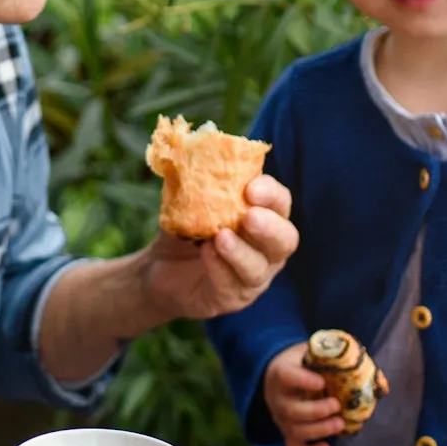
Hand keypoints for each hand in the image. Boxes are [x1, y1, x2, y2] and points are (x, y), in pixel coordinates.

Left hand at [139, 176, 299, 323]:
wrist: (161, 267)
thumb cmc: (185, 227)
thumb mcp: (187, 199)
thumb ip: (194, 176)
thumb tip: (187, 147)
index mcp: (265, 217)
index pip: (280, 203)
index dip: (271, 194)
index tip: (252, 186)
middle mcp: (268, 249)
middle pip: (285, 240)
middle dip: (270, 227)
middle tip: (249, 215)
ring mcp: (254, 277)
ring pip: (260, 267)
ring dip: (242, 251)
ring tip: (220, 236)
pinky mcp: (232, 298)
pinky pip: (233, 286)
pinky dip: (220, 268)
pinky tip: (206, 253)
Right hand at [262, 341, 343, 445]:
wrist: (279, 377)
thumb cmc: (303, 364)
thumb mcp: (314, 353)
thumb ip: (338, 358)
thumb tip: (377, 378)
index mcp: (281, 373)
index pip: (285, 376)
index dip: (302, 381)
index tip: (322, 382)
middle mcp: (277, 398)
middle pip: (291, 410)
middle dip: (316, 411)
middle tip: (336, 405)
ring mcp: (282, 418)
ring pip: (295, 431)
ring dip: (319, 430)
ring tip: (340, 423)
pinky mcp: (288, 433)